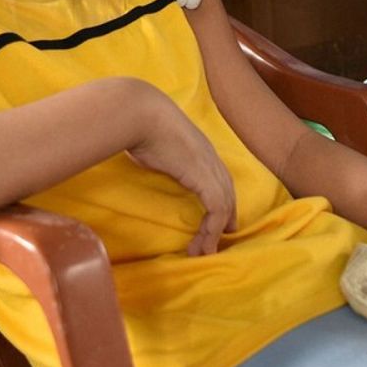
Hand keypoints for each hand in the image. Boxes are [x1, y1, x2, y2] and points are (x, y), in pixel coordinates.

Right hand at [125, 84, 236, 255]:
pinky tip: (205, 244)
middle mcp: (210, 157)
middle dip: (224, 219)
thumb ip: (158, 156)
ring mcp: (210, 166)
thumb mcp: (153, 144)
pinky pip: (216, 209)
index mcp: (200, 149)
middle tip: (215, 243)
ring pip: (224, 206)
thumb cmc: (139, 126)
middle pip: (227, 193)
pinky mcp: (205, 177)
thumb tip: (144, 159)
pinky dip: (213, 229)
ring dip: (214, 232)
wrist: (141, 114)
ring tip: (204, 252)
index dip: (221, 201)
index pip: (219, 179)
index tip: (217, 221)